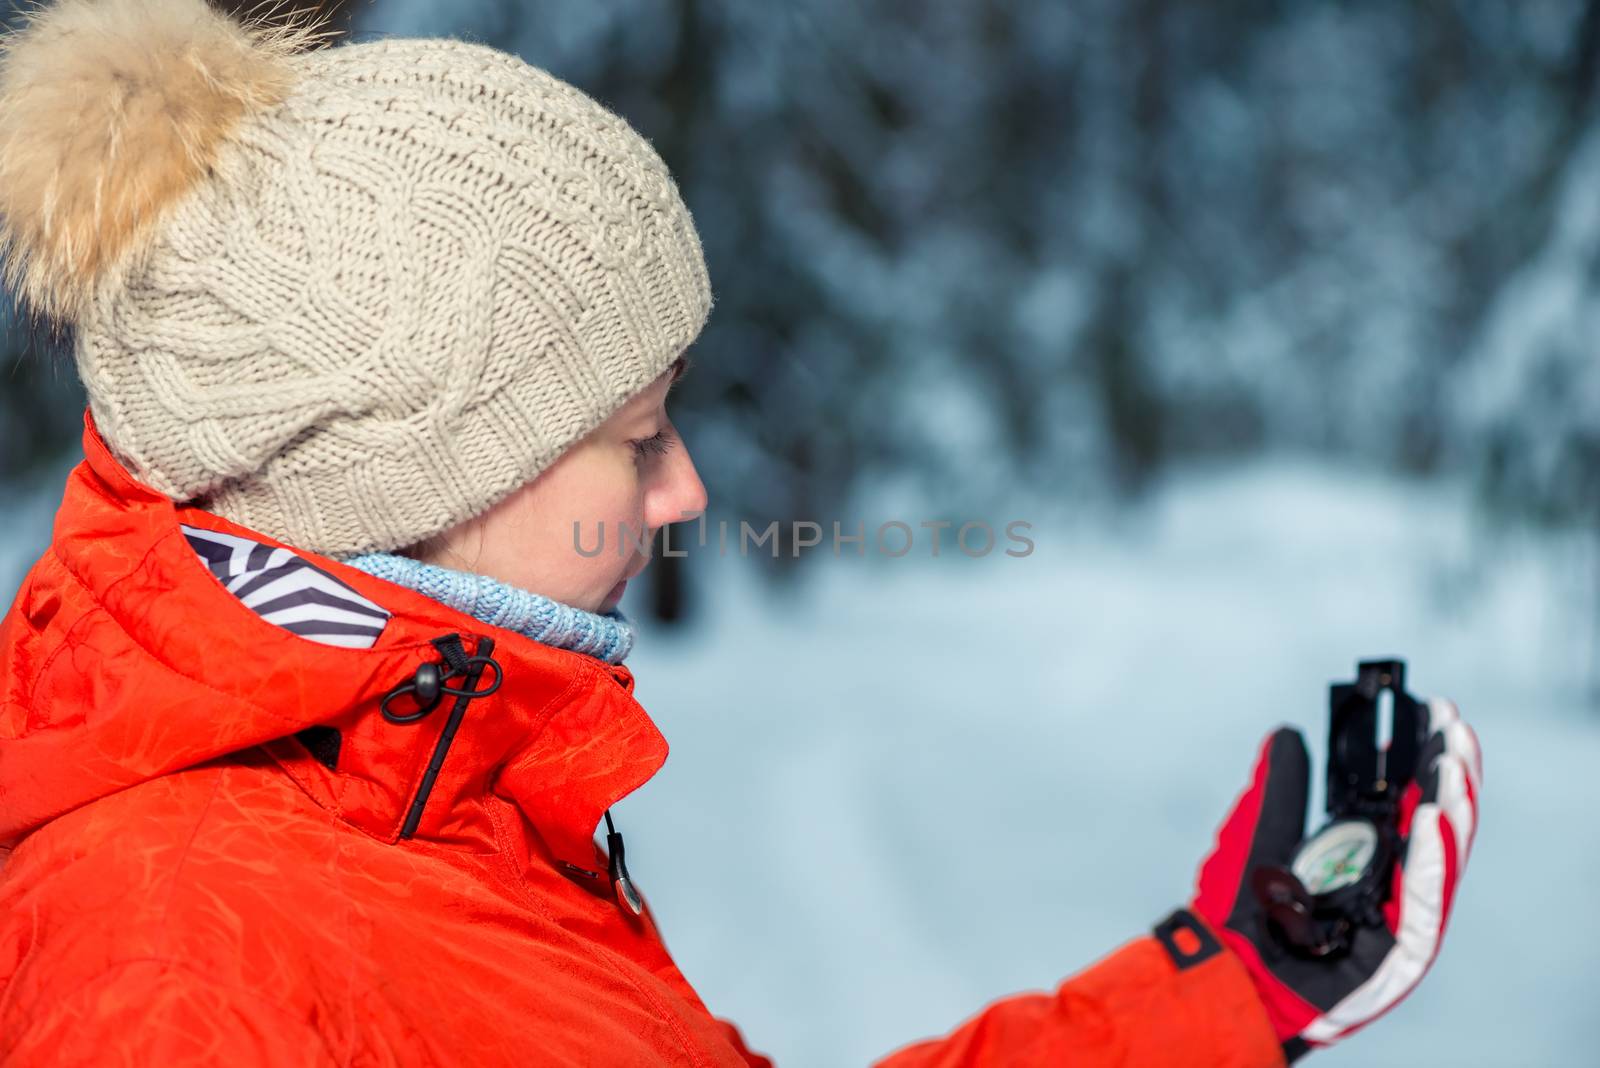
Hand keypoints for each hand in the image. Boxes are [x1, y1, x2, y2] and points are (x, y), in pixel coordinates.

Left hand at [1187, 698, 1481, 1060]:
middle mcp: (1388, 887)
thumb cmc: (1238, 908)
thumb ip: (1280, 786)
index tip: (1434, 717)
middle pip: (1434, 829)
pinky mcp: (1397, 955)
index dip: (1423, 764)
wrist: (1222, 966)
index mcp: (1363, 860)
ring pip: (1439, 861)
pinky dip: (1431, 862)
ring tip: (1454, 763)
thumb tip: (1288, 734)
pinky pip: (1422, 906)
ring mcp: (1396, 921)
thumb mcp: (1259, 830)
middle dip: (1450, 778)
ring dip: (1453, 810)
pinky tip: (1432, 817)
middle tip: (1456, 726)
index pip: (1407, 805)